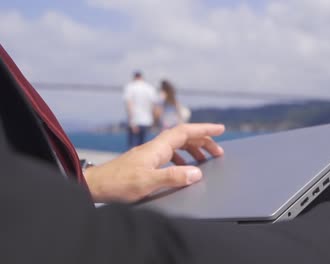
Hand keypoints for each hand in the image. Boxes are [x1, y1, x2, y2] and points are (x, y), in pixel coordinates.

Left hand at [84, 123, 224, 202]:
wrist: (96, 185)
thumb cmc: (118, 183)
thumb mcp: (148, 181)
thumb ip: (173, 176)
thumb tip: (196, 173)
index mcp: (158, 147)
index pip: (186, 131)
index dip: (205, 129)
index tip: (220, 129)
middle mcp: (156, 147)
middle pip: (184, 137)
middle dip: (204, 141)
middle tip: (218, 151)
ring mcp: (150, 154)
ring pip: (178, 146)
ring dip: (194, 150)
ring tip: (205, 160)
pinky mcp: (146, 162)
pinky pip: (170, 155)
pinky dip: (182, 159)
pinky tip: (184, 169)